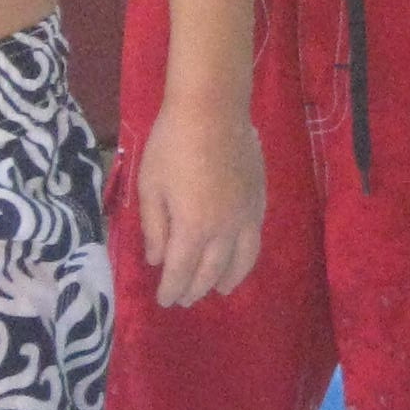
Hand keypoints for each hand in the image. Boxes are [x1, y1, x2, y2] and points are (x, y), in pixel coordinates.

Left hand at [135, 101, 266, 309]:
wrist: (213, 108)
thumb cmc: (171, 144)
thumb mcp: (149, 186)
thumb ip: (154, 227)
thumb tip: (157, 260)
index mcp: (192, 227)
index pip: (181, 271)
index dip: (171, 289)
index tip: (164, 301)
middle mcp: (224, 229)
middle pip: (211, 271)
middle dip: (195, 289)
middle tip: (184, 299)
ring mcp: (246, 216)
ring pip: (241, 261)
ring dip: (228, 280)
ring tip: (220, 290)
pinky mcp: (260, 201)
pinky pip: (256, 239)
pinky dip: (247, 257)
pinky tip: (240, 258)